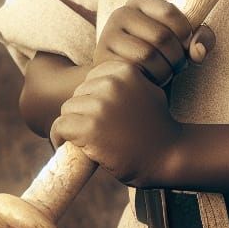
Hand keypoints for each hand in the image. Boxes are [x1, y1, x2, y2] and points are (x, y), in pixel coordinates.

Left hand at [50, 61, 182, 186]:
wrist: (169, 157)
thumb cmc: (158, 127)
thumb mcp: (147, 91)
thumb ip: (126, 82)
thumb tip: (100, 81)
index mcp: (124, 71)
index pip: (91, 78)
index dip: (92, 97)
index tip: (96, 113)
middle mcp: (111, 83)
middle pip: (78, 94)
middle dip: (82, 112)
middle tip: (92, 131)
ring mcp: (100, 105)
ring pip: (67, 110)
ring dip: (71, 126)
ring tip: (81, 140)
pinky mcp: (89, 128)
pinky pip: (60, 126)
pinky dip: (59, 137)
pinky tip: (65, 145)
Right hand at [93, 0, 214, 85]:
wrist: (130, 80)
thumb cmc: (161, 55)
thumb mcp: (184, 42)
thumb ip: (201, 39)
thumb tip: (198, 51)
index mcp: (140, 3)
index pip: (170, 12)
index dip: (186, 34)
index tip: (186, 46)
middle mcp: (120, 13)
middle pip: (162, 36)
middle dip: (177, 57)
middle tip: (176, 66)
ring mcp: (108, 35)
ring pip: (149, 54)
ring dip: (164, 71)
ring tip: (163, 73)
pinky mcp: (102, 58)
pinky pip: (135, 70)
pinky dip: (149, 79)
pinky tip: (149, 80)